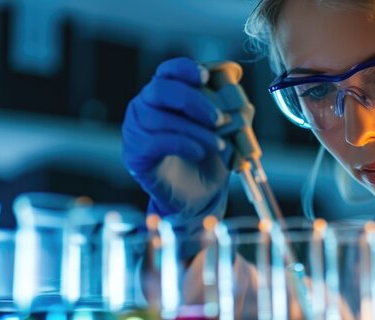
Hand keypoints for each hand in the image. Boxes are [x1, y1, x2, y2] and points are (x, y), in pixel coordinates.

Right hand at [122, 57, 232, 226]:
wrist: (198, 195)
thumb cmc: (208, 156)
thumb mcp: (226, 130)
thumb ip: (233, 110)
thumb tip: (240, 95)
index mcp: (166, 93)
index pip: (168, 70)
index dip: (185, 69)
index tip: (206, 77)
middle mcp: (145, 106)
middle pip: (160, 89)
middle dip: (194, 101)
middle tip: (219, 119)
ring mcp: (136, 129)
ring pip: (160, 118)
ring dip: (195, 130)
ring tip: (218, 144)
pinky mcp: (135, 153)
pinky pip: (155, 141)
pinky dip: (182, 144)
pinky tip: (199, 152)